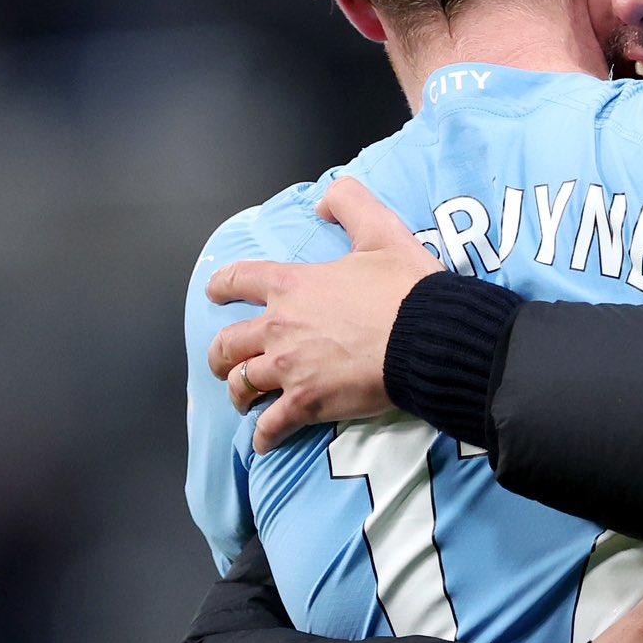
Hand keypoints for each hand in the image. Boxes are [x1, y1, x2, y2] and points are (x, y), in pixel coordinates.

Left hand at [206, 178, 440, 452]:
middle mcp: (279, 328)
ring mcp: (289, 369)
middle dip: (220, 354)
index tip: (215, 294)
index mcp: (291, 286)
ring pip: (242, 384)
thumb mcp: (382, 231)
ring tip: (243, 400)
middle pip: (227, 343)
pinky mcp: (307, 404)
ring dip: (238, 393)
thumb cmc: (406, 288)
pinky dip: (265, 435)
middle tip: (224, 359)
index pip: (238, 281)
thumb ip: (350, 204)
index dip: (222, 286)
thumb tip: (324, 201)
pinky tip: (265, 441)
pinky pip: (272, 426)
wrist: (428, 339)